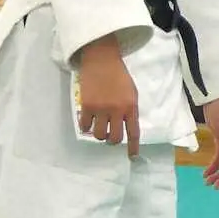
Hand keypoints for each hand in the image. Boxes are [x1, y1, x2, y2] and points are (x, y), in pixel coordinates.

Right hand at [78, 36, 139, 155]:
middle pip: (115, 138)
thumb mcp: (131, 92)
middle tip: (111, 135)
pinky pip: (85, 126)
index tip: (132, 156)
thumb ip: (129, 110)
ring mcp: (100, 108)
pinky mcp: (86, 105)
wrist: (101, 60)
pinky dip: (87, 126)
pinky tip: (89, 121)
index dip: (133, 147)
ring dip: (100, 134)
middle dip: (113, 140)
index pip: (134, 132)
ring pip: (99, 135)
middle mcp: (116, 110)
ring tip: (100, 127)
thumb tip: (126, 126)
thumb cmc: (119, 76)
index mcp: (130, 106)